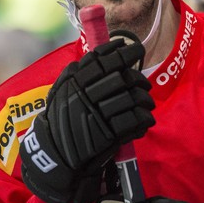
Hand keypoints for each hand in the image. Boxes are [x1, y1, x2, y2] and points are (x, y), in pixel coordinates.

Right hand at [20, 35, 154, 202]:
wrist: (56, 155)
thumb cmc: (62, 119)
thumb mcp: (61, 91)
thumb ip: (77, 71)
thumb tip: (101, 51)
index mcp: (75, 82)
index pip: (103, 61)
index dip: (123, 52)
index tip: (135, 48)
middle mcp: (86, 95)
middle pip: (122, 78)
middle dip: (138, 78)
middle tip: (144, 83)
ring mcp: (98, 115)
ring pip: (132, 98)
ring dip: (145, 99)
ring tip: (147, 103)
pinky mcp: (108, 135)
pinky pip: (135, 120)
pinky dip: (144, 118)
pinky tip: (145, 119)